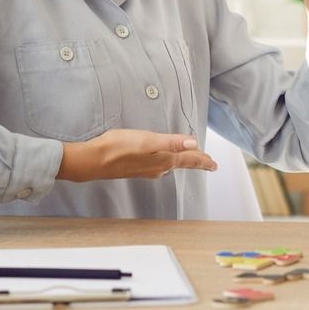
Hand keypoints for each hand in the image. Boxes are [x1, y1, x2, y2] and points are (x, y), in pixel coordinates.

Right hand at [57, 129, 216, 181]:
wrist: (94, 160)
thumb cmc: (119, 148)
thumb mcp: (148, 140)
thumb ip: (172, 142)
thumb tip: (193, 143)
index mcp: (164, 160)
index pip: (189, 160)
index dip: (203, 161)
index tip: (214, 164)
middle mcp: (157, 167)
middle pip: (182, 164)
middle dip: (196, 162)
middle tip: (207, 163)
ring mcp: (146, 169)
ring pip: (171, 166)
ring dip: (182, 162)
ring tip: (189, 160)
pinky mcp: (135, 167)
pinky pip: (158, 166)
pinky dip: (167, 162)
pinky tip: (162, 161)